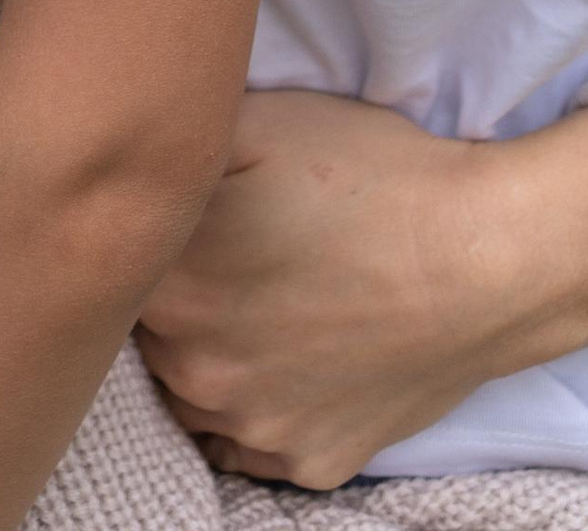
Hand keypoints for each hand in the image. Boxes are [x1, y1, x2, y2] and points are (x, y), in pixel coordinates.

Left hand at [135, 94, 587, 491]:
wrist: (485, 256)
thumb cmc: (370, 178)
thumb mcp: (253, 123)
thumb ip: (166, 150)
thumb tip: (113, 153)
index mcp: (169, 286)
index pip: (102, 266)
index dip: (121, 236)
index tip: (148, 215)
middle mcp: (197, 373)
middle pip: (142, 334)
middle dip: (164, 297)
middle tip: (215, 254)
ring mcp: (253, 430)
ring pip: (190, 393)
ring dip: (204, 355)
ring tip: (255, 301)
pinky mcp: (308, 464)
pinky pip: (247, 442)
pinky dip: (256, 403)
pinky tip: (285, 351)